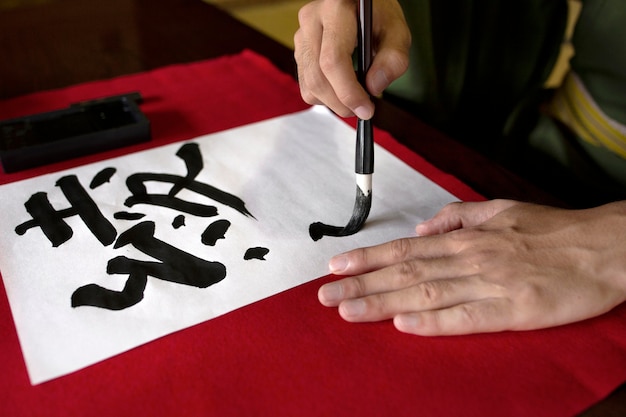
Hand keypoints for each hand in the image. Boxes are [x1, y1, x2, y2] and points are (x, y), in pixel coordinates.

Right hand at [294, 0, 410, 119]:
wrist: (360, 7)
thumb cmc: (379, 17)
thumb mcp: (397, 32)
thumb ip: (393, 58)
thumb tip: (374, 87)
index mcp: (336, 8)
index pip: (333, 60)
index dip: (348, 91)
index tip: (365, 108)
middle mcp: (312, 19)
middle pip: (318, 77)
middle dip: (341, 103)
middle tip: (362, 110)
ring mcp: (301, 36)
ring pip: (310, 85)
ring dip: (333, 102)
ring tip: (355, 97)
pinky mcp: (299, 51)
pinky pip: (306, 86)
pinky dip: (325, 97)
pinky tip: (341, 87)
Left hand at [318, 200, 625, 334]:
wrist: (602, 248)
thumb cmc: (552, 230)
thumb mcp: (500, 210)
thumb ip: (457, 218)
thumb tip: (421, 231)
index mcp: (465, 238)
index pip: (404, 249)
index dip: (367, 258)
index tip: (336, 266)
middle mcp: (469, 258)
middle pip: (405, 273)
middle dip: (361, 283)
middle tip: (325, 296)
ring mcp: (489, 284)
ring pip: (425, 293)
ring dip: (383, 302)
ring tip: (348, 310)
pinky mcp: (512, 309)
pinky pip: (466, 317)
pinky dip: (433, 322)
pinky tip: (404, 325)